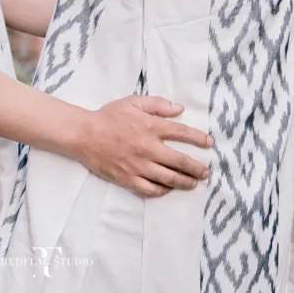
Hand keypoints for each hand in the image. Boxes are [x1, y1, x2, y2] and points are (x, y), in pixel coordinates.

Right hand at [72, 95, 212, 197]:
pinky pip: (150, 189)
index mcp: (151, 127)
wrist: (84, 134)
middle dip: (197, 168)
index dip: (199, 138)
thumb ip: (158, 104)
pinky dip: (162, 191)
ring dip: (185, 182)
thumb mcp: (133, 102)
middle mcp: (149, 148)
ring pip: (169, 178)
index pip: (182, 133)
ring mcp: (139, 166)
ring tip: (193, 184)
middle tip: (205, 172)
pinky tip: (168, 189)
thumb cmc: (109, 116)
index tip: (209, 143)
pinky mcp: (128, 178)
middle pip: (180, 161)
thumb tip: (179, 109)